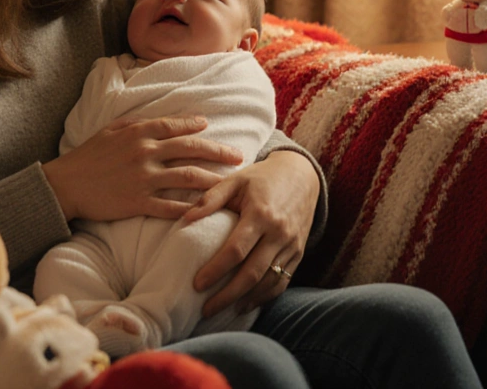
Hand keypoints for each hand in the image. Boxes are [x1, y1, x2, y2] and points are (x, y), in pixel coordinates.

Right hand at [42, 116, 242, 221]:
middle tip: (238, 156)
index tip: (209, 126)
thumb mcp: (110, 130)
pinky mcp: (139, 202)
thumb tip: (162, 120)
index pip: (175, 126)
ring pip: (188, 177)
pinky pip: (172, 206)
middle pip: (191, 149)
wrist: (65, 185)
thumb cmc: (87, 156)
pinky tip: (207, 209)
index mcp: (138, 132)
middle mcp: (145, 152)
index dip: (195, 125)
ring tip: (231, 183)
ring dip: (213, 180)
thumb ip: (137, 124)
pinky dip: (191, 207)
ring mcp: (143, 178)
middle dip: (218, 152)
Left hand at [184, 150, 318, 317]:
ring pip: (269, 282)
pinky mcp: (298, 253)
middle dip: (228, 295)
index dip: (216, 270)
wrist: (301, 175)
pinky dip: (264, 297)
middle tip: (205, 309)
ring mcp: (291, 245)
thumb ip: (211, 198)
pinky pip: (282, 281)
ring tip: (223, 311)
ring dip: (246, 300)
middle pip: (252, 273)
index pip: (236, 250)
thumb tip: (185, 218)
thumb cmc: (261, 178)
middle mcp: (279, 233)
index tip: (197, 284)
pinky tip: (246, 304)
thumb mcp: (235, 180)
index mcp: (260, 215)